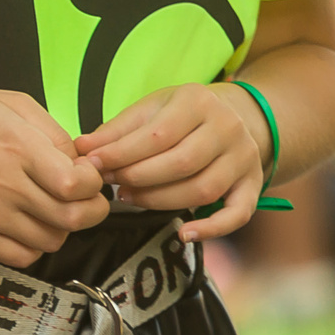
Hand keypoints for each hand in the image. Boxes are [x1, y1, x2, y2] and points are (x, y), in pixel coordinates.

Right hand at [0, 89, 105, 267]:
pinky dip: (35, 246)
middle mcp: (4, 185)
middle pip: (71, 218)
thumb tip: (81, 162)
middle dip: (91, 210)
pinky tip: (29, 225)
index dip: (92, 184)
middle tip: (85, 200)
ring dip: (62, 227)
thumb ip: (52, 129)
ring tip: (51, 209)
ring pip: (51, 240)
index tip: (87, 177)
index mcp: (17, 147)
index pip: (75, 184)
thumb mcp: (10, 103)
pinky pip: (23, 256)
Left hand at [77, 82, 266, 241]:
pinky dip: (212, 229)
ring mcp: (244, 158)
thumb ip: (117, 130)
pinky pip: (238, 213)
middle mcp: (227, 128)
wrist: (234, 116)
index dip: (122, 154)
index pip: (158, 135)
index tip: (93, 165)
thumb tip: (81, 149)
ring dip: (161, 201)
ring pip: (203, 190)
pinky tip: (183, 233)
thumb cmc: (181, 115)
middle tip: (111, 185)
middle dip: (138, 178)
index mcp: (198, 102)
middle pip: (181, 163)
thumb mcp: (150, 109)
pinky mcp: (253, 185)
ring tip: (130, 198)